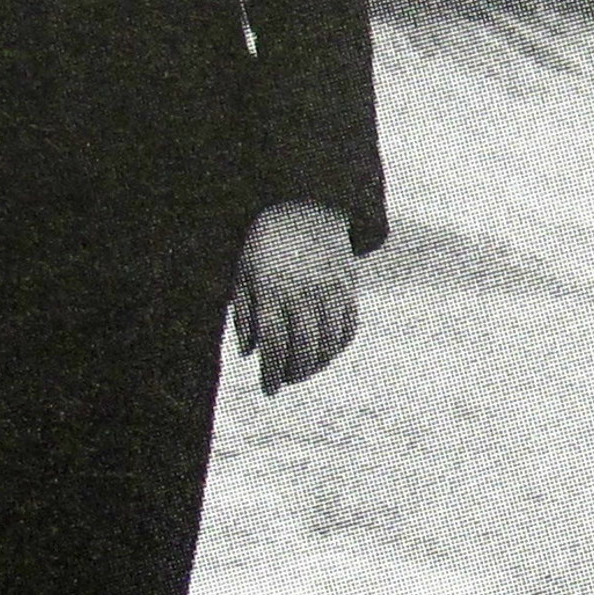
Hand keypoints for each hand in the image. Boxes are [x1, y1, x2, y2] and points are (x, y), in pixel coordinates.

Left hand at [232, 202, 358, 395]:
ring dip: (316, 366)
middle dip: (293, 373)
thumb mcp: (244, 272)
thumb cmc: (265, 241)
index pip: (274, 344)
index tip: (267, 389)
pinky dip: (337, 347)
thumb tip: (249, 353)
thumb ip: (244, 314)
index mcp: (274, 289)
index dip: (271, 372)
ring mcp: (332, 290)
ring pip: (329, 343)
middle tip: (283, 381)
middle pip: (304, 349)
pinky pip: (348, 328)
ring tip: (301, 371)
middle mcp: (306, 292)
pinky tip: (323, 353)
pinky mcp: (350, 287)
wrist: (305, 205)